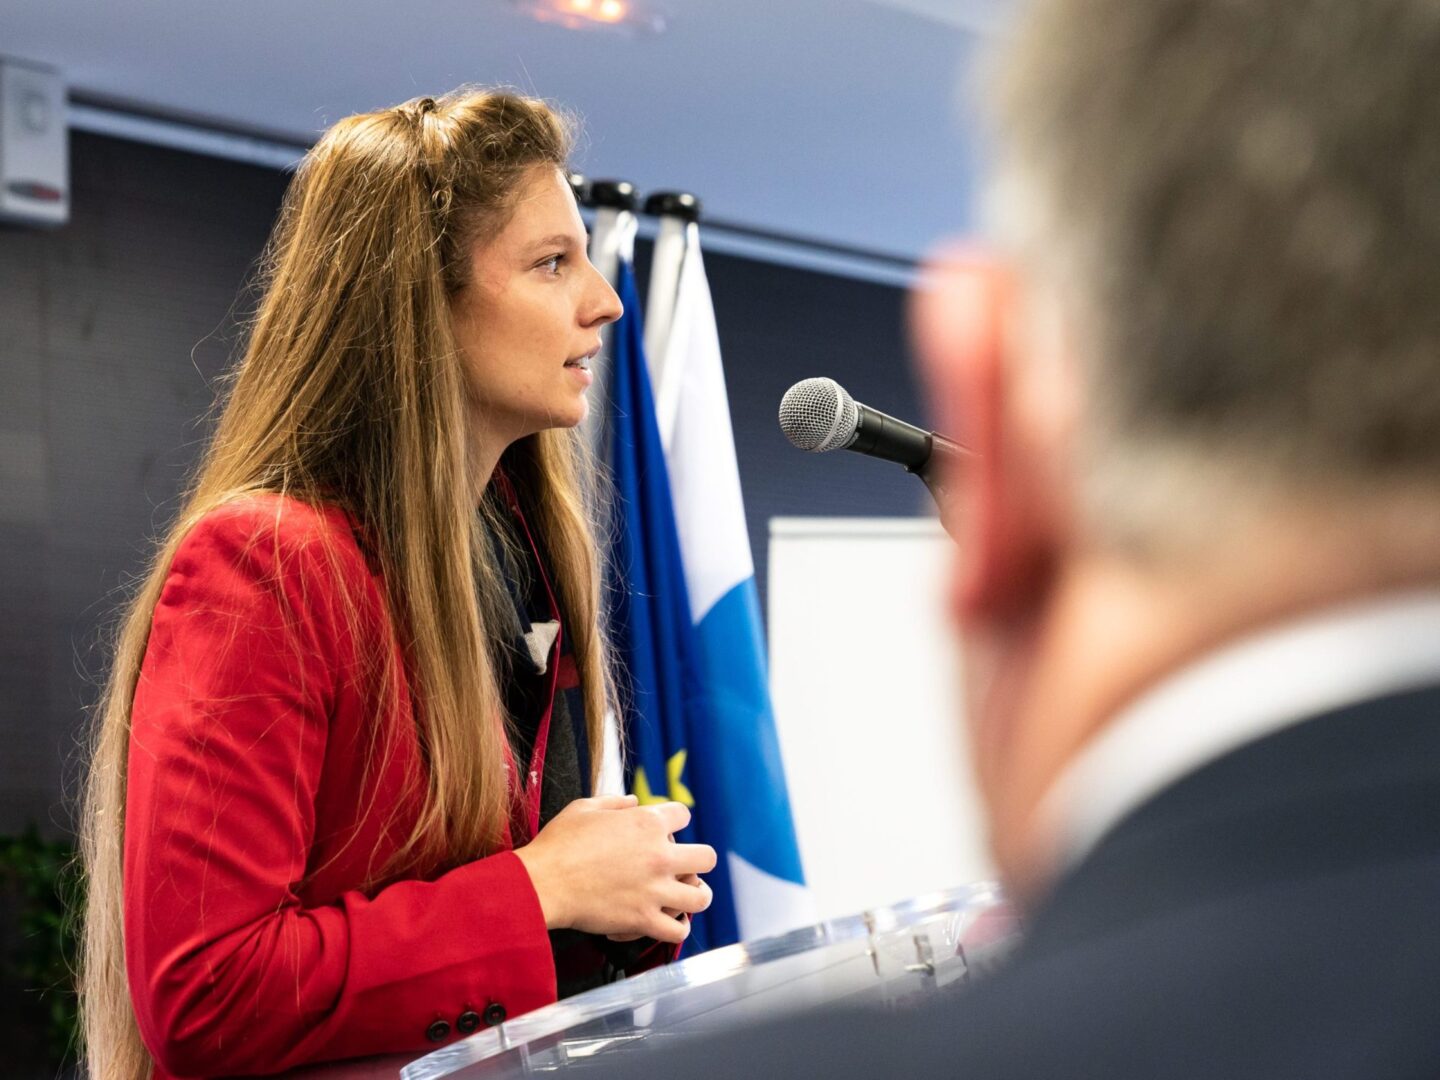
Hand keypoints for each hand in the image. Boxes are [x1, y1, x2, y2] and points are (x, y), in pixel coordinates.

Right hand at [513, 795, 716, 943]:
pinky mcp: (643, 919)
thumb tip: (635, 801)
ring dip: (695, 896)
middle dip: (697, 860)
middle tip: (682, 866)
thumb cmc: (559, 843)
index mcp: (647, 823)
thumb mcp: (585, 808)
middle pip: (707, 857)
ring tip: (684, 896)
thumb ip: (616, 802)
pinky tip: (664, 921)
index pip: (683, 816)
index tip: (665, 831)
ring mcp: (655, 889)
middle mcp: (659, 855)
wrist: (543, 882)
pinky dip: (675, 927)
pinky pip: (678, 930)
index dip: (674, 822)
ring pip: (701, 897)